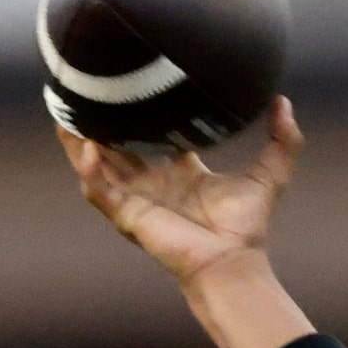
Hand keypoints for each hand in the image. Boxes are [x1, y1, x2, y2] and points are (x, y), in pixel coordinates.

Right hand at [61, 96, 301, 286]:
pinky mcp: (127, 215)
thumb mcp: (269, 174)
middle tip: (84, 91)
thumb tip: (283, 102)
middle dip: (99, 123)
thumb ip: (283, 140)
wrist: (233, 262)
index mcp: (181, 172)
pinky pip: (98, 189)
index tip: (133, 85)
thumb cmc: (247, 227)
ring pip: (96, 166)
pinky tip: (86, 147)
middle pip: (116, 147)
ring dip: (78, 141)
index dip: (142, 114)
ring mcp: (137, 199)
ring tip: (63, 111)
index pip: (153, 136)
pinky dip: (88, 169)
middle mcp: (155, 184)